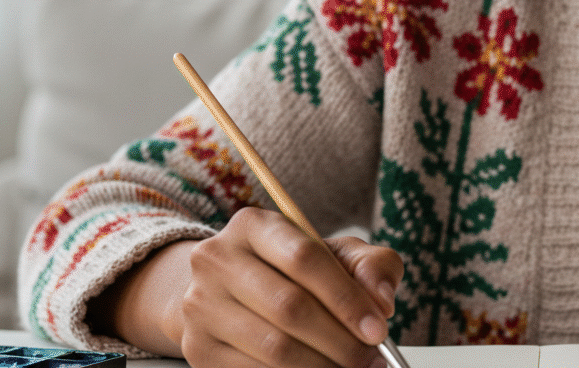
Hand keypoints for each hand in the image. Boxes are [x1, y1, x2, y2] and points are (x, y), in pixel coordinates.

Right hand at [99, 207, 402, 367]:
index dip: (347, 298)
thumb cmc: (291, 272)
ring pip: (274, 347)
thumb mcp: (334, 255)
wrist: (229, 294)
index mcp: (253, 226)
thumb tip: (380, 300)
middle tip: (370, 358)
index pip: (306, 258)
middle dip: (340, 341)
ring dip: (322, 366)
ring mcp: (201, 305)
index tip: (378, 328)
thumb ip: (369, 266)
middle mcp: (217, 259)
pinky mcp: (197, 347)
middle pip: (290, 307)